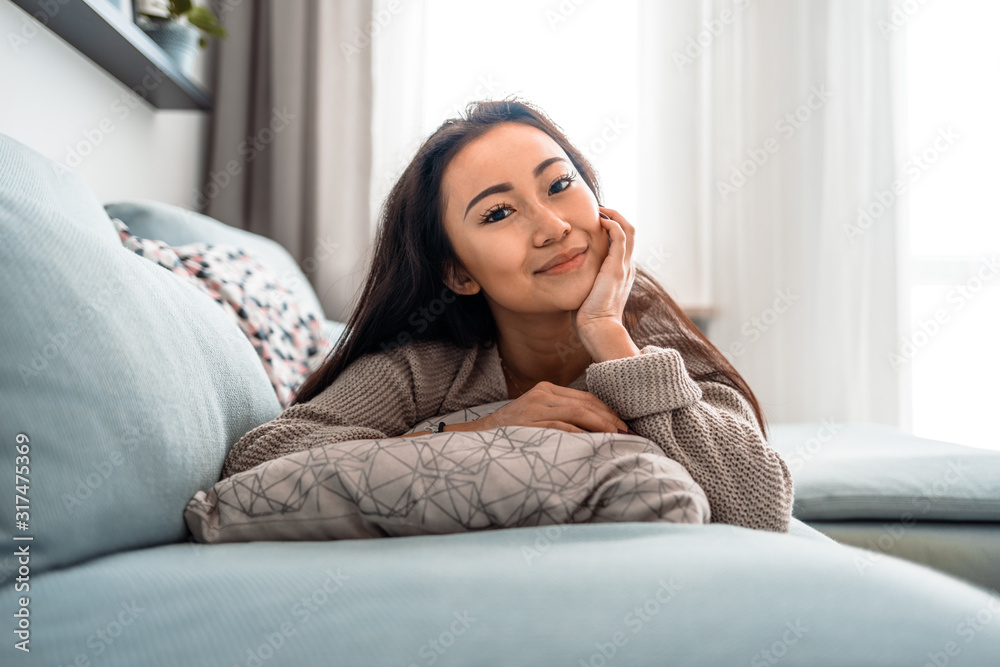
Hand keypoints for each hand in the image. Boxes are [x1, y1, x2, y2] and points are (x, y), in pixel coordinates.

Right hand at [473, 382, 629, 433]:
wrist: (476, 438)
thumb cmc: (509, 433)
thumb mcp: (536, 417)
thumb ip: (560, 417)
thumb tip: (592, 430)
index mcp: (546, 390)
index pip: (585, 397)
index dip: (607, 410)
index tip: (622, 424)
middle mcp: (542, 395)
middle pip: (586, 403)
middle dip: (610, 418)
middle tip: (628, 432)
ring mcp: (536, 408)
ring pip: (579, 412)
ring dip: (602, 426)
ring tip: (618, 437)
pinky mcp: (531, 423)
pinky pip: (563, 426)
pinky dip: (582, 434)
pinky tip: (595, 442)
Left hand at [572, 207, 635, 337]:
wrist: (598, 328)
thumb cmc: (589, 316)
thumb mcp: (586, 293)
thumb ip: (583, 281)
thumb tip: (566, 276)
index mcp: (621, 273)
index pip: (622, 243)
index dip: (612, 229)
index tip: (595, 222)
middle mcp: (627, 267)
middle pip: (629, 232)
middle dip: (615, 217)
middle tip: (598, 210)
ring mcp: (624, 267)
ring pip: (629, 230)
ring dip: (615, 216)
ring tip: (599, 210)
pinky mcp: (617, 267)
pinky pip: (621, 237)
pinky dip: (613, 224)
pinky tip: (599, 220)